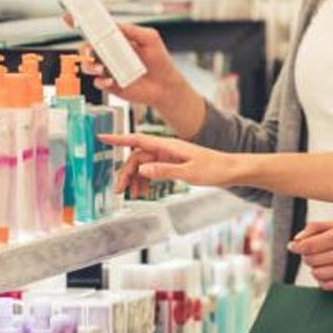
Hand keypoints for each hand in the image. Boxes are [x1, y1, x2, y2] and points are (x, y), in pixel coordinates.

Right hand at [63, 16, 204, 137]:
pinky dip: (102, 81)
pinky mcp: (110, 85)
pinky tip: (111, 80)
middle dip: (84, 48)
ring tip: (100, 68)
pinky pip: (98, 83)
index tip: (69, 16)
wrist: (166, 85)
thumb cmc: (159, 60)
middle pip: (86, 48)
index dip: (81, 22)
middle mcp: (109, 54)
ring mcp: (108, 70)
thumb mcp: (150, 39)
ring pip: (88, 66)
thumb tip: (115, 24)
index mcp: (116, 40)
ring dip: (90, 66)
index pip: (96, 30)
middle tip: (90, 51)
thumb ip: (132, 30)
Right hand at [101, 133, 241, 192]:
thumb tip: (142, 170)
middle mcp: (167, 149)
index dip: (119, 139)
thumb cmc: (213, 169)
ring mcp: (170, 156)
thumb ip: (164, 170)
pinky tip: (144, 191)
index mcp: (169, 146)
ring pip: (145, 165)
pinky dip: (147, 180)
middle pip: (138, 157)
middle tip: (118, 190)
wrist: (231, 170)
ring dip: (136, 178)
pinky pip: (154, 170)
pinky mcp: (174, 164)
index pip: (138, 140)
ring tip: (132, 194)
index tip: (102, 137)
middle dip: (126, 172)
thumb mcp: (189, 172)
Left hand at [287, 222, 332, 290]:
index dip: (296, 246)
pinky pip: (327, 285)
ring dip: (314, 267)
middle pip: (311, 259)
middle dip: (307, 255)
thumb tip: (296, 240)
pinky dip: (322, 279)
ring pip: (317, 273)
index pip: (308, 246)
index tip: (292, 246)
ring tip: (322, 260)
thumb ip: (316, 228)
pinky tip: (327, 270)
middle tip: (313, 250)